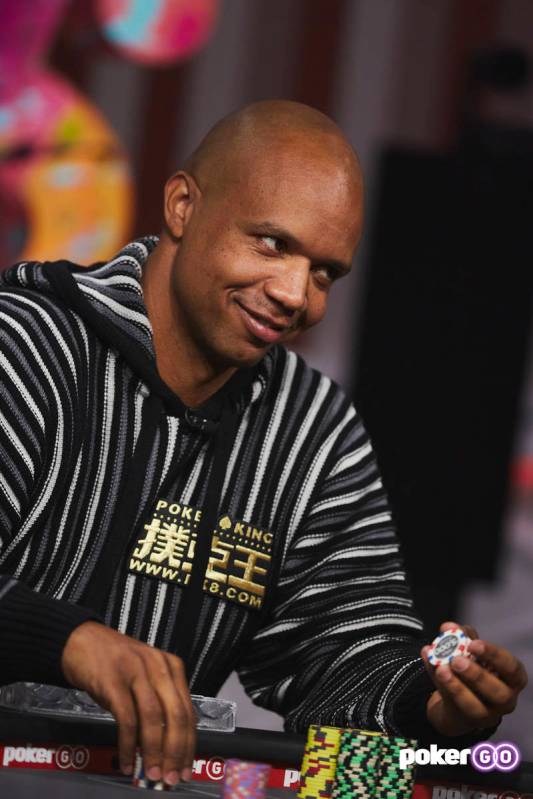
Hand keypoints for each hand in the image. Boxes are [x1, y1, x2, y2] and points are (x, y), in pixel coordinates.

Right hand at [61, 621, 195, 785]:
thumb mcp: (145, 675)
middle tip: (170, 777)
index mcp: (171, 666)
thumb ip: (158, 702)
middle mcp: (158, 666)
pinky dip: (129, 745)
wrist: (81, 640)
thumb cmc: (114, 662)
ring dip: (154, 752)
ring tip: (151, 774)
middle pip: (176, 715)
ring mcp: (135, 672)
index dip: (189, 743)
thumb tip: (166, 747)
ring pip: (153, 719)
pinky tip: (128, 761)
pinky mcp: (113, 681)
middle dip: (175, 752)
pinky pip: (127, 719)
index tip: (185, 767)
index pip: (188, 710)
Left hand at [421, 621, 527, 736]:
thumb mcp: (471, 649)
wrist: (458, 695)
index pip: (511, 668)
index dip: (494, 655)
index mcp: (512, 678)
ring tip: (441, 668)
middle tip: (456, 660)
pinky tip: (431, 666)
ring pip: (474, 706)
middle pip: (498, 693)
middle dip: (476, 675)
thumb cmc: (473, 666)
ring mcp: (486, 714)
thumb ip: (462, 636)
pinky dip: (439, 684)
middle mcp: (505, 699)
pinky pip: (452, 704)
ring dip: (455, 686)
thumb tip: (449, 627)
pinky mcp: (464, 719)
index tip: (474, 644)